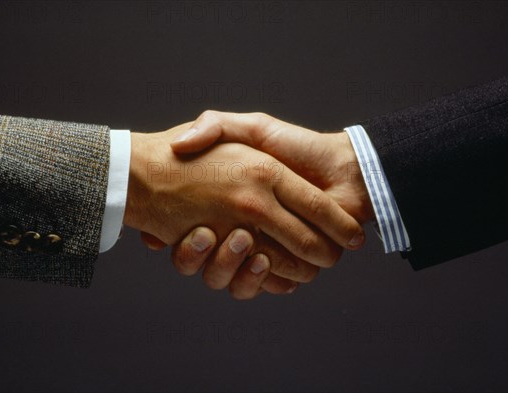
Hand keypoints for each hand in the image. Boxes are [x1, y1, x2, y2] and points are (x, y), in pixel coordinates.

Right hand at [124, 124, 364, 293]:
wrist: (343, 168)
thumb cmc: (297, 145)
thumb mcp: (251, 128)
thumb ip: (214, 126)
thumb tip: (178, 145)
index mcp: (227, 208)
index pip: (187, 232)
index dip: (174, 237)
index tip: (164, 232)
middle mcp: (239, 233)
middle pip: (206, 262)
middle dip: (201, 256)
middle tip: (206, 235)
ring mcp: (261, 252)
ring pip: (231, 280)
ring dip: (232, 269)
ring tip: (248, 245)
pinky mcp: (284, 268)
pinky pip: (261, 287)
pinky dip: (261, 282)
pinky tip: (264, 261)